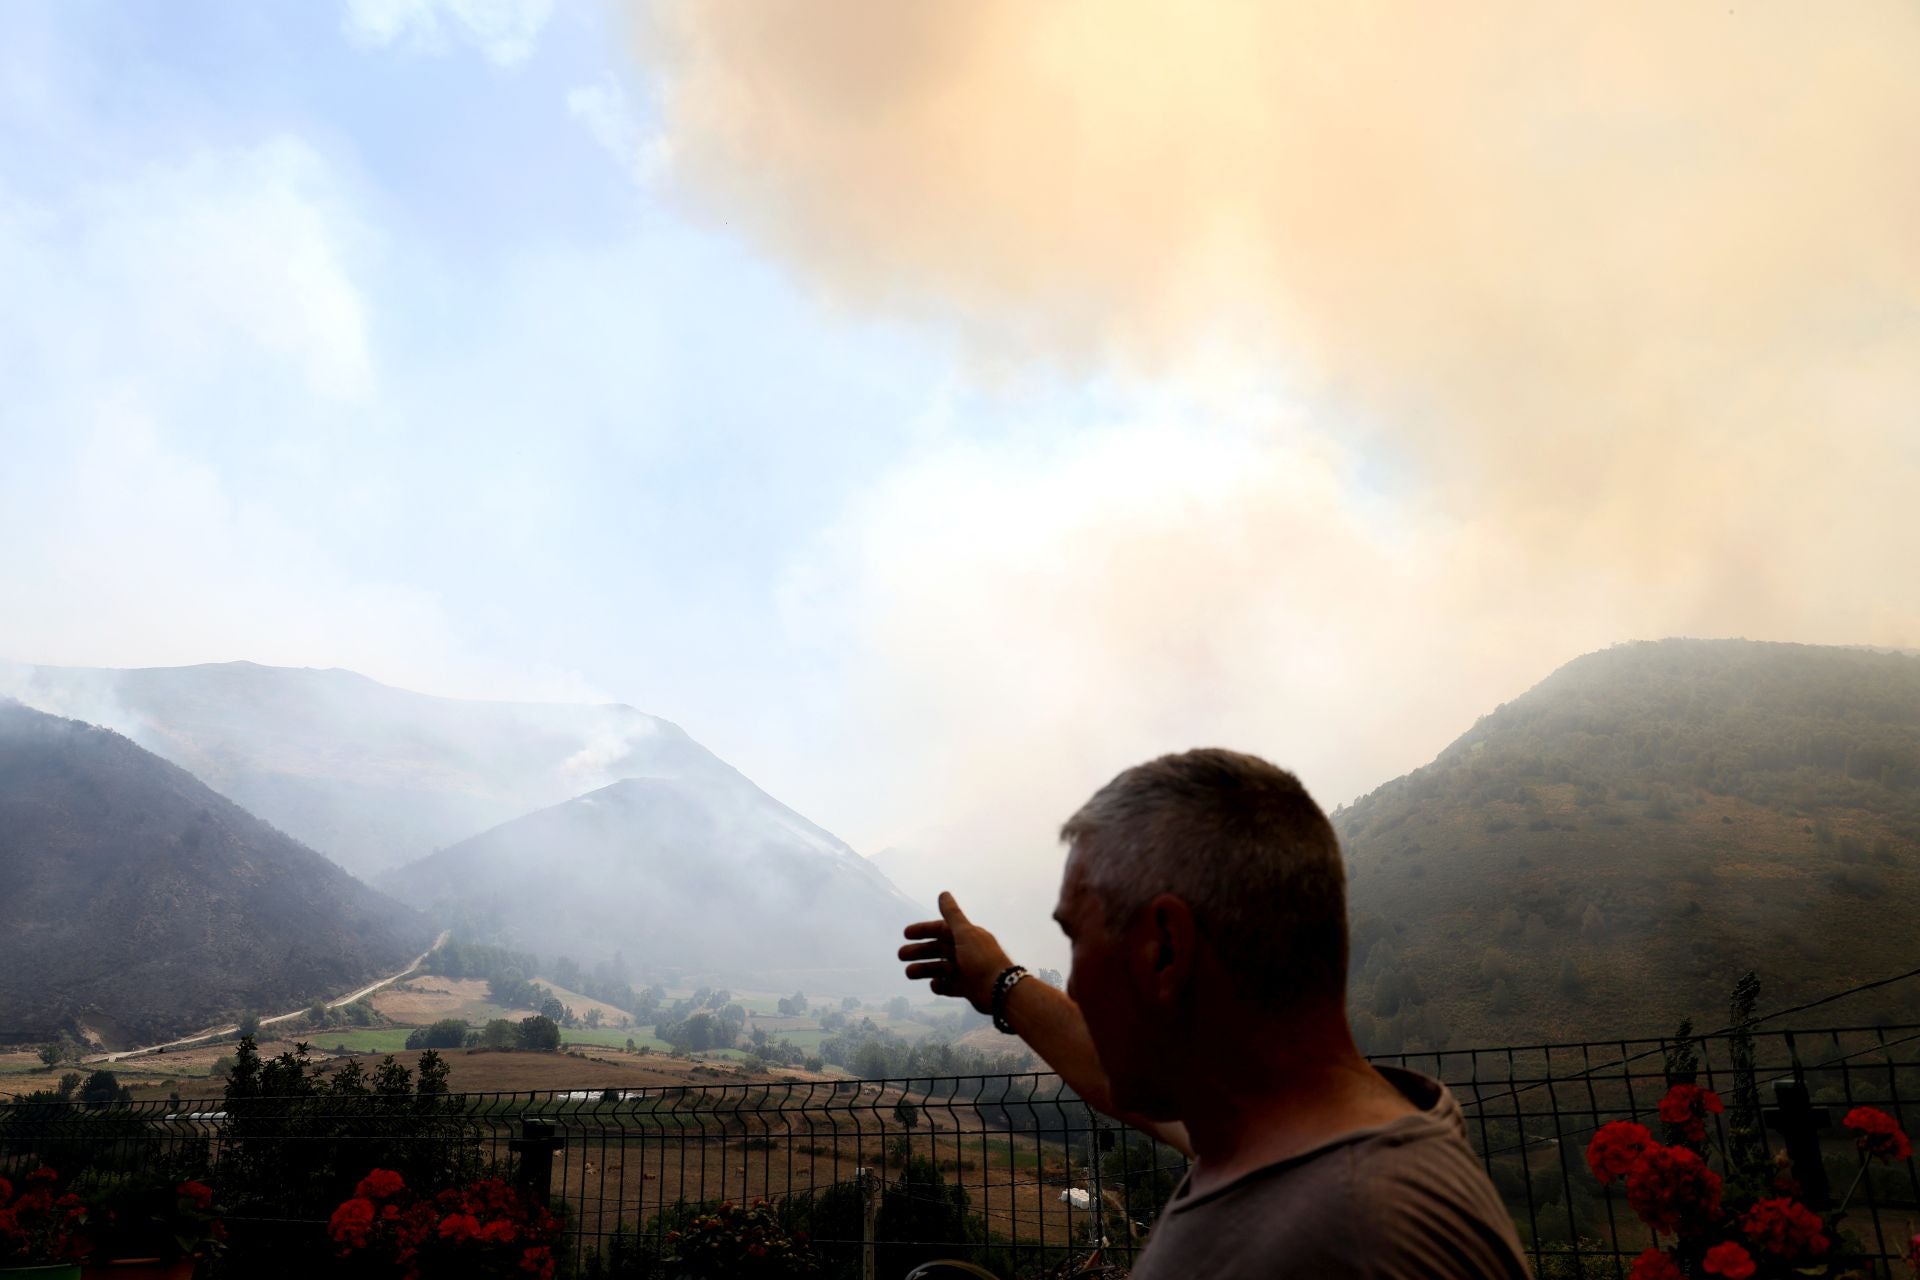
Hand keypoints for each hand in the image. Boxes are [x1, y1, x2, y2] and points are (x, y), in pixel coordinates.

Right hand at [898, 892, 1013, 1014]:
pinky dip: (940, 985)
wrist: (999, 989)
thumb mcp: (965, 933)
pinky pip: (948, 985)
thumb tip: (943, 893)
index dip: (924, 931)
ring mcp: (965, 971)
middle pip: (937, 949)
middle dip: (919, 951)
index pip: (941, 930)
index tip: (906, 934)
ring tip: (909, 973)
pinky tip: (934, 984)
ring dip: (924, 969)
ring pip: (940, 968)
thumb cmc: (981, 958)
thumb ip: (952, 915)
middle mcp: (965, 951)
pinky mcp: (966, 988)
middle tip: (901, 955)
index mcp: (966, 936)